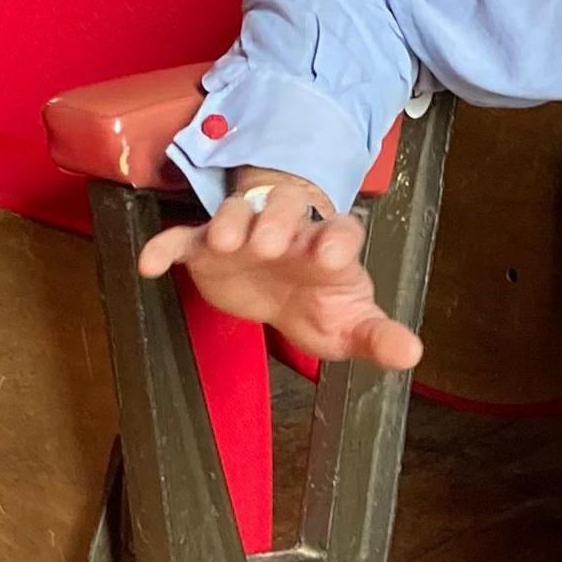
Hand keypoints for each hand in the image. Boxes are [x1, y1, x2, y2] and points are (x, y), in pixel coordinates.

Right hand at [132, 168, 424, 371]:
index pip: (339, 232)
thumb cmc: (322, 303)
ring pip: (235, 214)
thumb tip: (411, 353)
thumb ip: (377, 337)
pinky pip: (182, 240)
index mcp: (329, 247)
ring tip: (225, 244)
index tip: (332, 257)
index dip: (337, 240)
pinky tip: (149, 263)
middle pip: (285, 209)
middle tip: (269, 245)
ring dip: (230, 223)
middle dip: (276, 221)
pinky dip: (165, 246)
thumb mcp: (351, 326)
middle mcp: (288, 231)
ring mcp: (244, 236)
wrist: (283, 291)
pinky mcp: (206, 249)